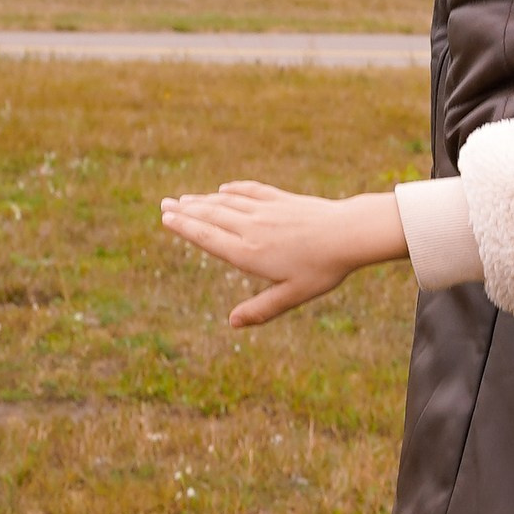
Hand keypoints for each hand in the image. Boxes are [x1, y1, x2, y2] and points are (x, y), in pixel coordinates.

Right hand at [160, 182, 406, 327]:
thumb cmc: (322, 269)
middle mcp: (251, 228)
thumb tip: (232, 324)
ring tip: (185, 198)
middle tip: (164, 203)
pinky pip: (250, 192)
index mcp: (249, 253)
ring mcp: (266, 210)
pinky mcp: (281, 199)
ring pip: (226, 202)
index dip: (184, 227)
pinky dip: (234, 190)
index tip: (166, 217)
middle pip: (210, 215)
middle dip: (185, 209)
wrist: (349, 233)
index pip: (207, 237)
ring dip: (203, 199)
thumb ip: (261, 309)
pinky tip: (224, 189)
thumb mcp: (292, 295)